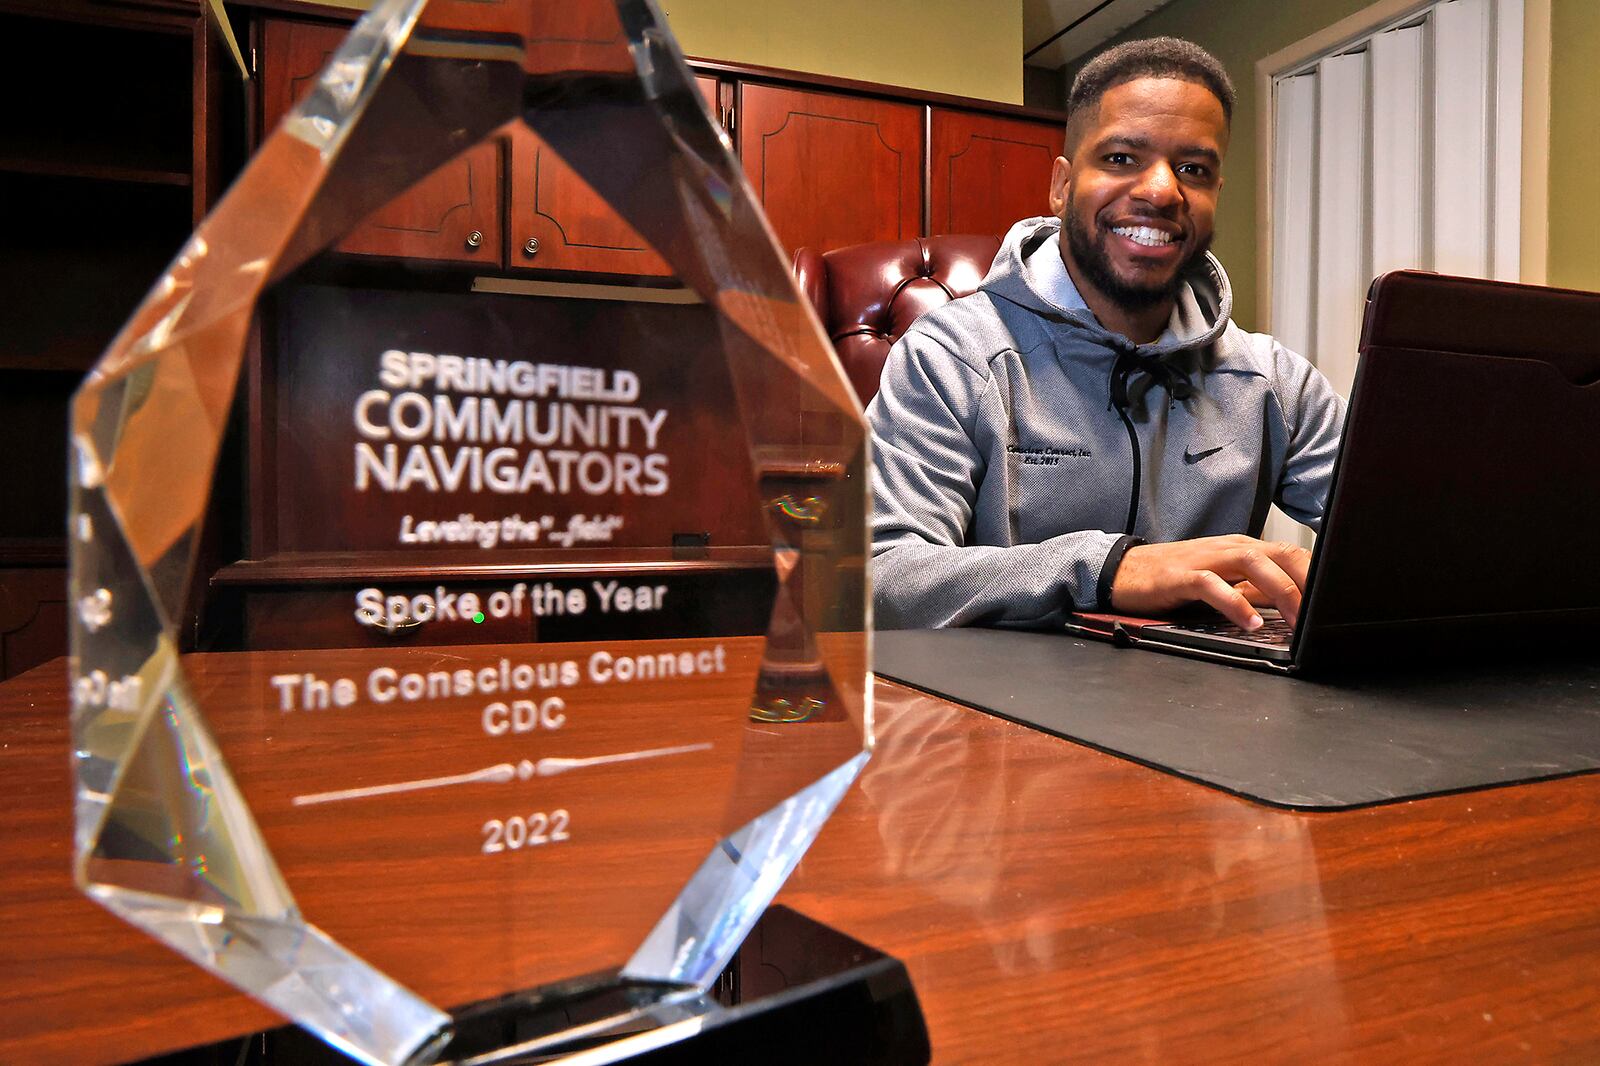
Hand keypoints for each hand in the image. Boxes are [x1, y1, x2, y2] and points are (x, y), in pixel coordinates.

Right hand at [1109, 535, 1310, 630]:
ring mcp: (1205, 559)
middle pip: (1280, 555)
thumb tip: (1293, 607)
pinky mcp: (1181, 576)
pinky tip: (1250, 622)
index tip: (1337, 601)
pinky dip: (1235, 603)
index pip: (1292, 555)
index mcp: (1243, 548)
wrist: (1125, 571)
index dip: (1318, 575)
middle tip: (1326, 613)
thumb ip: (1255, 591)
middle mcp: (1229, 547)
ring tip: (1298, 621)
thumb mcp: (1224, 583)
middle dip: (1308, 582)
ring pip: (1253, 563)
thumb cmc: (1176, 578)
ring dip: (1281, 591)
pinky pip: (1213, 585)